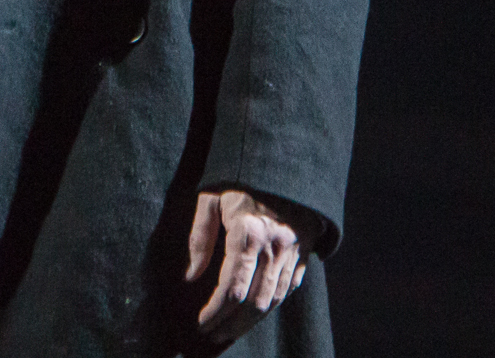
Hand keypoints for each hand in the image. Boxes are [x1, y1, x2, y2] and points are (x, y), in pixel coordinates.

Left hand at [185, 188, 308, 343]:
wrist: (287, 160)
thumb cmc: (242, 177)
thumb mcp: (212, 196)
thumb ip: (200, 236)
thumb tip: (190, 275)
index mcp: (247, 234)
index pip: (231, 290)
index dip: (215, 313)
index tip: (201, 324)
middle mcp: (273, 248)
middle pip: (254, 304)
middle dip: (231, 325)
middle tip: (212, 334)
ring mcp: (292, 253)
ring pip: (273, 301)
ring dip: (250, 322)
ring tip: (230, 330)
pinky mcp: (303, 254)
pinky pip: (288, 289)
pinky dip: (271, 305)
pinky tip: (255, 312)